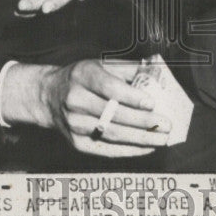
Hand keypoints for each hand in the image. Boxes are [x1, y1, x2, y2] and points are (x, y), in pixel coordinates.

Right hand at [39, 59, 170, 155]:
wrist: (49, 96)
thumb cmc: (84, 78)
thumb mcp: (101, 64)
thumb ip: (129, 69)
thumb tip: (158, 74)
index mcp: (83, 75)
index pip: (109, 88)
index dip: (131, 96)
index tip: (152, 102)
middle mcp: (75, 99)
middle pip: (113, 114)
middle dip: (143, 121)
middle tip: (166, 124)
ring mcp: (74, 123)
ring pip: (111, 134)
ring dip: (140, 139)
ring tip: (162, 139)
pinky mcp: (77, 142)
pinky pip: (106, 149)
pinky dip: (129, 150)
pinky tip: (147, 148)